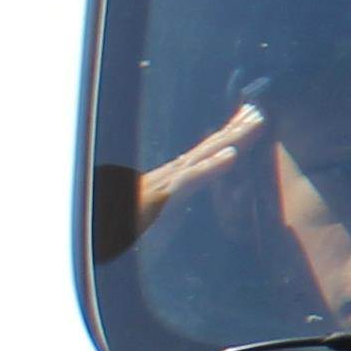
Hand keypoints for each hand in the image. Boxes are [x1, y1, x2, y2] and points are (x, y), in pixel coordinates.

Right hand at [106, 101, 267, 258]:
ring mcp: (163, 185)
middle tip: (258, 111)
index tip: (244, 122)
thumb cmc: (117, 235)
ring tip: (255, 123)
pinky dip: (210, 167)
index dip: (223, 138)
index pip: (200, 155)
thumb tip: (174, 204)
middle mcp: (167, 178)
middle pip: (206, 148)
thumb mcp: (148, 222)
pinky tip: (230, 156)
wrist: (93, 239)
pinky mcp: (160, 198)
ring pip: (203, 156)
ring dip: (230, 139)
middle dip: (234, 129)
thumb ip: (164, 210)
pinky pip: (190, 180)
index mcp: (166, 183)